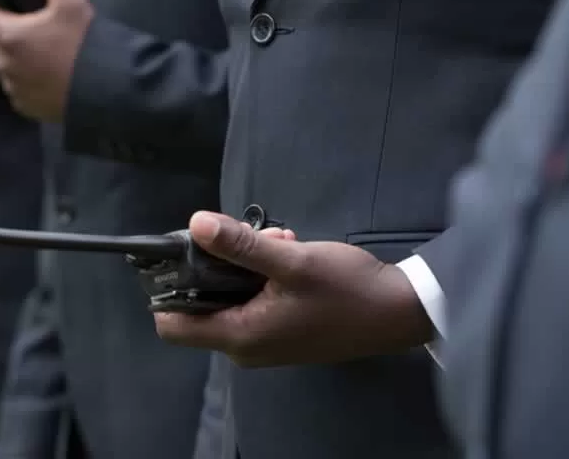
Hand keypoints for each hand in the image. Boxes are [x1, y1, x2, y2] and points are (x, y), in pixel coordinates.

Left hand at [0, 0, 93, 121]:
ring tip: (35, 42)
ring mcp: (12, 88)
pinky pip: (14, 85)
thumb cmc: (84, 44)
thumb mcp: (72, 1)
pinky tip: (45, 69)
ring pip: (0, 63)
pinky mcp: (25, 106)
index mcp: (7, 36)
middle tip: (15, 13)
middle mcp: (3, 64)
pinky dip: (22, 74)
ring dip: (9, 50)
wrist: (106, 91)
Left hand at [154, 212, 433, 366]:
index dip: (168, 285)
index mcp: (241, 336)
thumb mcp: (292, 260)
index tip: (187, 249)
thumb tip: (195, 223)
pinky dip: (263, 275)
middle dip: (219, 263)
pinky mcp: (282, 331)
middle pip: (202, 302)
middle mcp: (245, 346)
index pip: (172, 324)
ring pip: (231, 295)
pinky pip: (254, 300)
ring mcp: (265, 341)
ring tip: (279, 239)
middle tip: (251, 237)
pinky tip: (289, 251)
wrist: (400, 312)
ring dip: (246, 263)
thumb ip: (241, 245)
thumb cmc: (347, 289)